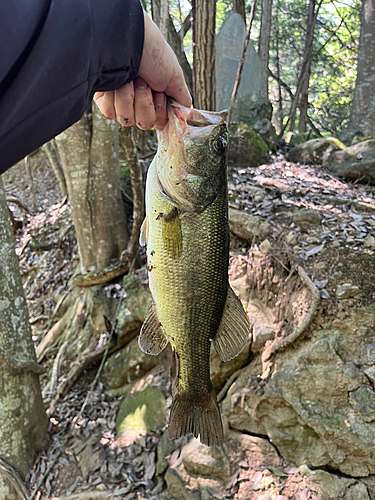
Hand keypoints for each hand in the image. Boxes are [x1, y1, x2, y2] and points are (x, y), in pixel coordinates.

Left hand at [94, 11, 190, 130]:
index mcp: (155, 99)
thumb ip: (182, 100)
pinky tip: (117, 82)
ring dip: (130, 97)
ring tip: (130, 79)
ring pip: (127, 119)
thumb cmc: (153, 53)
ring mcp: (121, 101)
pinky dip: (116, 97)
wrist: (130, 40)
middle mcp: (138, 102)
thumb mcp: (175, 77)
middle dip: (145, 103)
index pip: (159, 123)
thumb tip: (187, 116)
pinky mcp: (104, 99)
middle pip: (144, 124)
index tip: (159, 93)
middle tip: (144, 83)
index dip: (159, 111)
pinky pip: (110, 113)